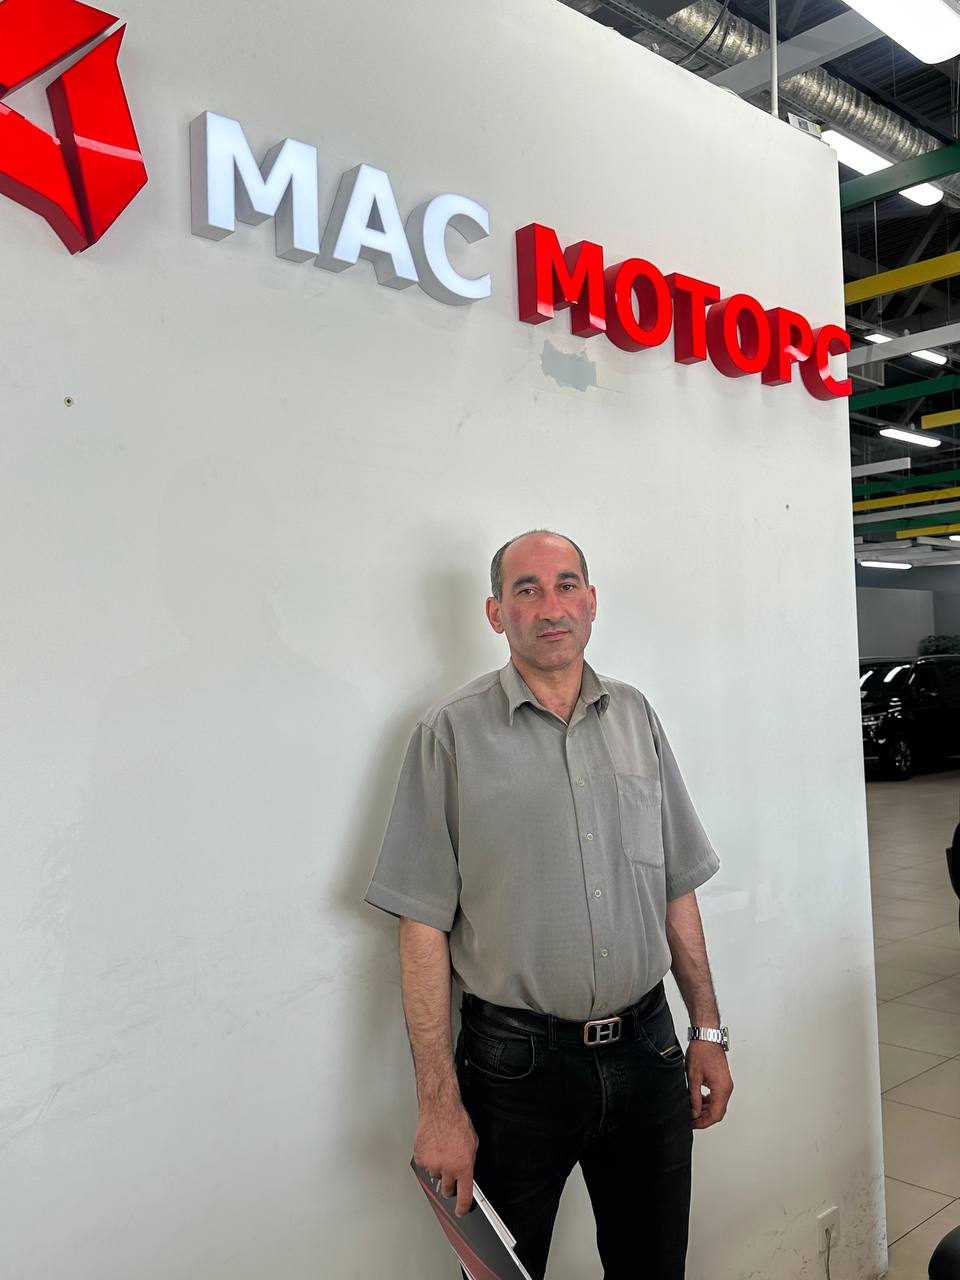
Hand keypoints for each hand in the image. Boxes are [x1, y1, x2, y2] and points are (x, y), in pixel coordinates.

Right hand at [414, 1094, 477, 1216]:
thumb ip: (470, 1162)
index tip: (461, 1211)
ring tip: (442, 1151)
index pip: (464, 1196)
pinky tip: (434, 1147)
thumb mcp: (473, 1144)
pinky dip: (429, 1160)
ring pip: (436, 1177)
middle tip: (451, 1172)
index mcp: (464, 1166)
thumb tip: (468, 1174)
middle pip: (448, 1190)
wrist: (440, 1108)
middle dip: (451, 1185)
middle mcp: (448, 1168)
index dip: (463, 1207)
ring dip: (440, 1170)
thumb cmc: (457, 1121)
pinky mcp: (421, 1158)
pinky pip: (426, 1166)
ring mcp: (433, 1164)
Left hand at [685, 1041, 732, 1129]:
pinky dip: (709, 1101)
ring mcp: (726, 1084)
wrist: (706, 1037)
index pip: (715, 1114)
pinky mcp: (722, 1080)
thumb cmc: (701, 1052)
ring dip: (707, 1110)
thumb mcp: (694, 1077)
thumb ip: (695, 1097)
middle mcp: (727, 1088)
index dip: (704, 1122)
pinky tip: (699, 1100)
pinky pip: (718, 1096)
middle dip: (705, 1118)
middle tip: (692, 1120)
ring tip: (693, 1111)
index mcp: (722, 1089)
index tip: (693, 1124)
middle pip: (718, 1112)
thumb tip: (694, 1112)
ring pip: (718, 1105)